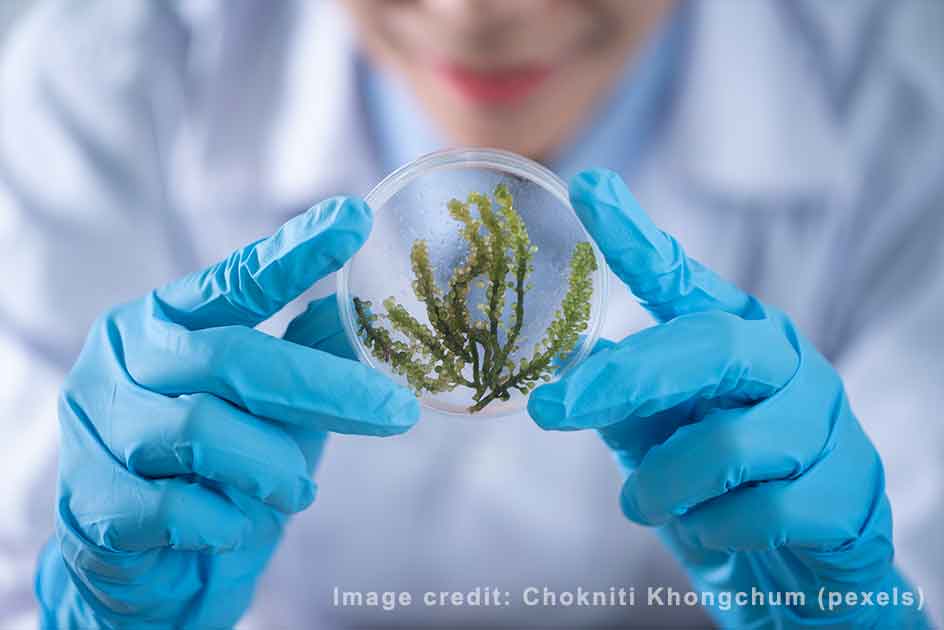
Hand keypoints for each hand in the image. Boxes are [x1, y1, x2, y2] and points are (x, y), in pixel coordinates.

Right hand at [35, 198, 418, 627]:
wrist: (149, 563)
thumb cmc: (216, 467)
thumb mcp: (270, 405)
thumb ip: (306, 354)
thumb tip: (364, 308)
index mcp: (166, 320)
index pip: (236, 280)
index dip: (296, 252)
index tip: (355, 219)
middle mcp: (124, 358)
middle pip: (233, 357)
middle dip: (325, 388)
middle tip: (399, 412)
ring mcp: (99, 426)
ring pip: (204, 430)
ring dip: (273, 466)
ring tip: (298, 490)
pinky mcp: (93, 500)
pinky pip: (179, 506)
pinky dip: (228, 519)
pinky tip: (237, 524)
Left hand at [528, 170, 926, 627]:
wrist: (798, 576)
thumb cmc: (719, 490)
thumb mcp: (661, 438)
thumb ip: (625, 399)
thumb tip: (570, 357)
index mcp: (733, 338)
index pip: (681, 280)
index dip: (634, 236)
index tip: (586, 188)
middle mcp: (784, 362)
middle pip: (708, 346)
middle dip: (623, 382)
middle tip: (550, 411)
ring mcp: (825, 423)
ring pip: (730, 444)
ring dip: (665, 485)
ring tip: (645, 505)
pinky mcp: (851, 490)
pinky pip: (765, 511)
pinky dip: (717, 530)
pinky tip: (716, 534)